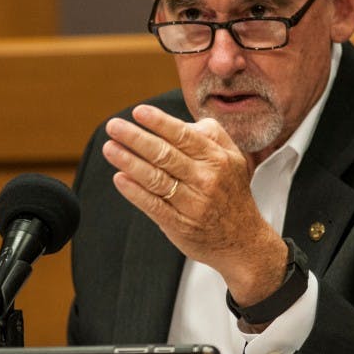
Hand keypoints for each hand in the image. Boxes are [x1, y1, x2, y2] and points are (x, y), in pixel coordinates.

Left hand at [102, 104, 287, 304]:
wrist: (243, 242)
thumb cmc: (232, 193)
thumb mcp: (234, 159)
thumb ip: (212, 135)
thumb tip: (180, 122)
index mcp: (217, 159)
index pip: (183, 136)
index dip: (159, 123)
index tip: (138, 112)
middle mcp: (206, 179)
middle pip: (165, 155)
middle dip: (135, 138)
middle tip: (113, 126)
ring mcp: (193, 204)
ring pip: (156, 179)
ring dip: (129, 162)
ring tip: (109, 148)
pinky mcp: (180, 225)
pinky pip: (153, 205)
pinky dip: (135, 192)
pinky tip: (119, 179)